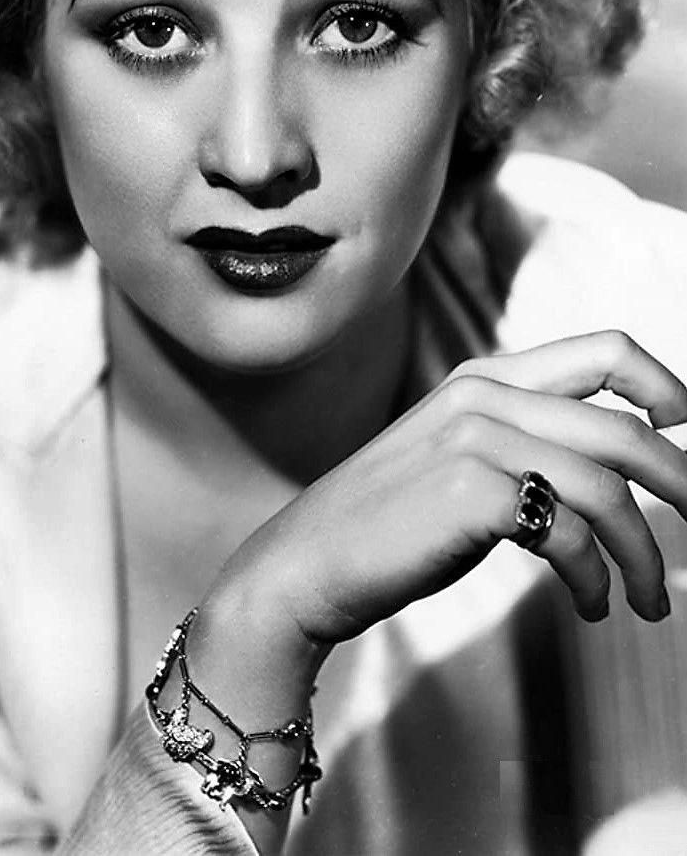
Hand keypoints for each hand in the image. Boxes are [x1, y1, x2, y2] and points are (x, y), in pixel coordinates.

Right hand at [219, 330, 686, 658]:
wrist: (305, 565)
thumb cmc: (390, 525)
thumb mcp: (460, 461)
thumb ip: (525, 445)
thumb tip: (618, 475)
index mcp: (485, 376)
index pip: (605, 350)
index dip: (665, 385)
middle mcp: (484, 393)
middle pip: (624, 426)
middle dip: (683, 481)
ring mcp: (476, 438)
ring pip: (607, 488)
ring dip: (644, 555)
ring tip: (647, 604)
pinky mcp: (471, 491)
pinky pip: (571, 533)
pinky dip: (597, 576)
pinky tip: (594, 605)